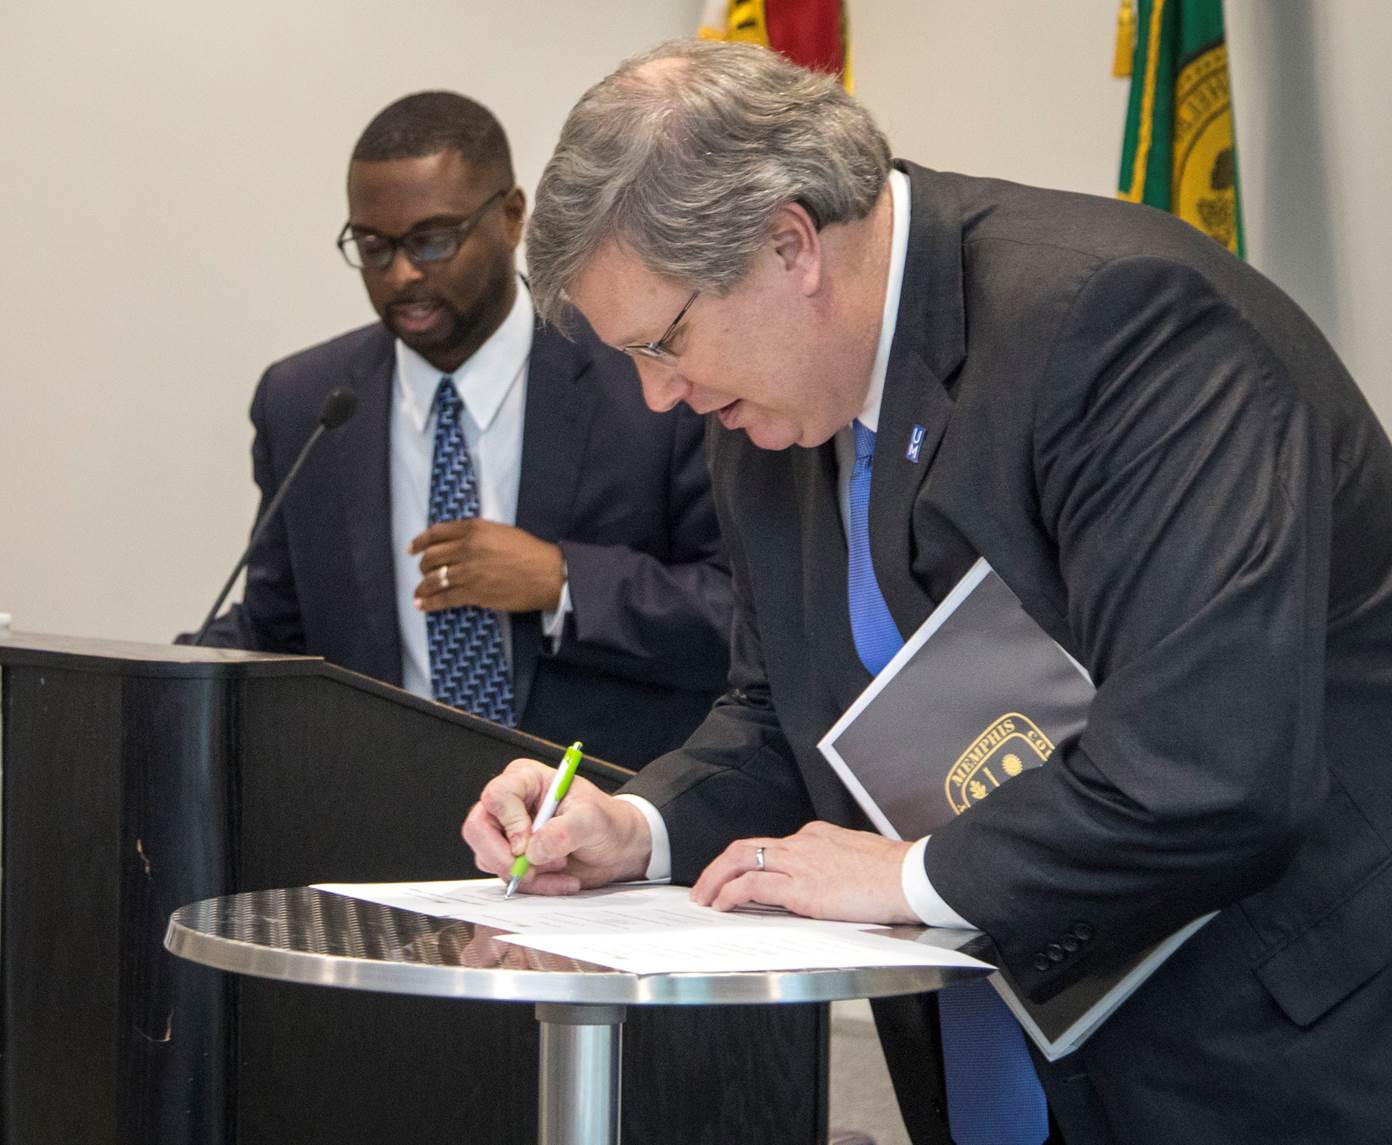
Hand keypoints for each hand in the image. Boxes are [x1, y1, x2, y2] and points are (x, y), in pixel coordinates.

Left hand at [411, 519, 564, 613]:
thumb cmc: (529, 552)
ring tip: (419, 593)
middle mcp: (468, 547)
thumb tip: (457, 543)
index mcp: (475, 529)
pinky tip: (423, 605)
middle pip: (432, 557)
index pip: (437, 533)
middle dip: (423, 566)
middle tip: (423, 573)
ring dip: (422, 587)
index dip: (420, 542)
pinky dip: (430, 603)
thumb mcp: (501, 532)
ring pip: (434, 579)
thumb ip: (477, 534)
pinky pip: (444, 598)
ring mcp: (470, 571)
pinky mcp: (474, 592)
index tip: (412, 549)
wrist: (547, 574)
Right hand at [461, 757, 653, 895]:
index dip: (509, 823)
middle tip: (531, 869)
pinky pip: (505, 877)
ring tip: (560, 868)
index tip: (528, 844)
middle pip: (478, 828)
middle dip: (502, 856)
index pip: (497, 796)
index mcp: (527, 779)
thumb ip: (564, 831)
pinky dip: (532, 886)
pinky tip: (558, 879)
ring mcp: (508, 833)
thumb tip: (533, 850)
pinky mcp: (512, 858)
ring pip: (488, 858)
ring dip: (525, 874)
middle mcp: (511, 804)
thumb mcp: (593, 820)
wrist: (618, 847)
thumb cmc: (607, 822)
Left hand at [689, 821, 918, 924]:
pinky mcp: (803, 889)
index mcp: (817, 836)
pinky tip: (722, 905)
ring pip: (741, 861)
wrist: (912, 877)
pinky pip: (753, 886)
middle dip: (718, 866)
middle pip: (746, 847)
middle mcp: (803, 844)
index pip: (771, 846)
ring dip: (715, 880)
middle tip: (703, 885)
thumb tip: (829, 878)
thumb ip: (836, 863)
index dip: (747, 862)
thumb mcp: (859, 856)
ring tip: (703, 898)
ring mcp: (800, 864)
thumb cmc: (896, 872)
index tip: (736, 878)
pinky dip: (730, 893)